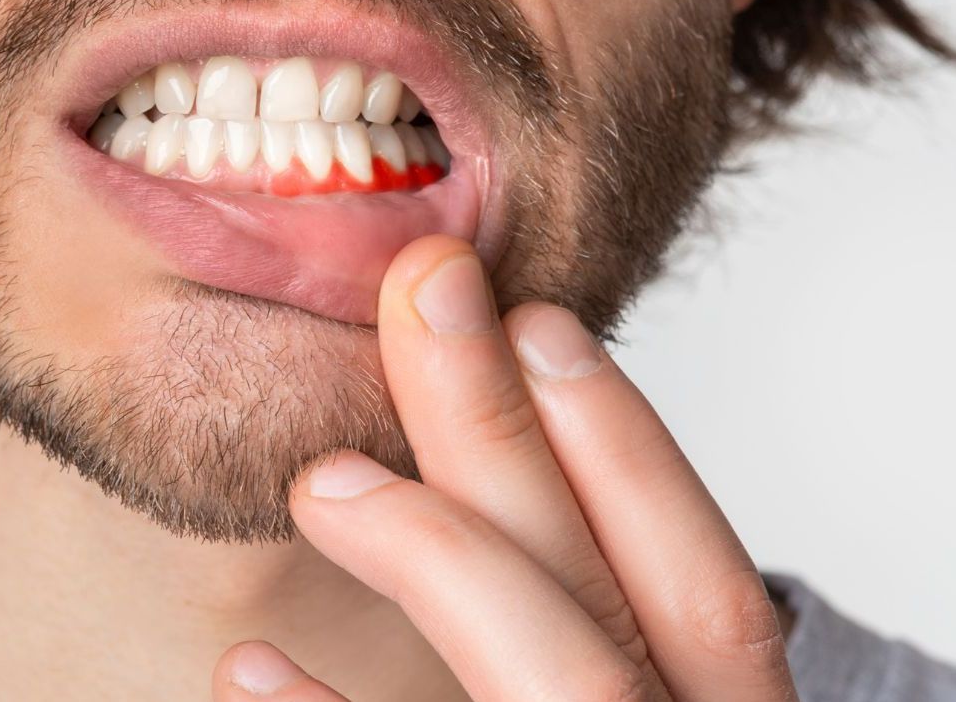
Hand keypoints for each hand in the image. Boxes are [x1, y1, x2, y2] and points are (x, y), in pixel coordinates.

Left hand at [210, 235, 796, 700]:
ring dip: (443, 556)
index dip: (628, 444)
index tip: (536, 317)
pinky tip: (245, 664)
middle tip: (423, 292)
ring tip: (325, 479)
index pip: (711, 588)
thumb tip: (485, 456)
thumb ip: (596, 625)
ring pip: (562, 675)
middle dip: (511, 433)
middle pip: (617, 599)